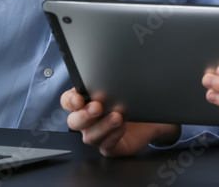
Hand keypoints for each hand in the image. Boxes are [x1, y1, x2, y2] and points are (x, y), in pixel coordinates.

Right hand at [61, 87, 180, 155]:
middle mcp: (88, 121)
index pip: (68, 101)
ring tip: (117, 116)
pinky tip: (122, 127)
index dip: (70, 100)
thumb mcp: (122, 86)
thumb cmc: (131, 99)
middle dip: (85, 115)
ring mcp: (98, 135)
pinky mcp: (110, 147)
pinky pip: (106, 146)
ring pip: (90, 136)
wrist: (150, 117)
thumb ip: (111, 81)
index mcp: (85, 102)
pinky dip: (113, 136)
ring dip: (102, 126)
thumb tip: (109, 71)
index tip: (79, 99)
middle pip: (74, 121)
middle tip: (98, 107)